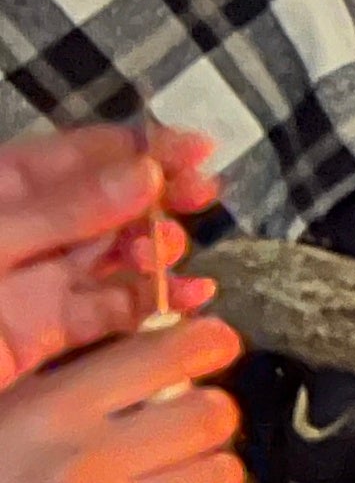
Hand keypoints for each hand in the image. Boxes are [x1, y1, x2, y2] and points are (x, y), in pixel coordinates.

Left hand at [0, 128, 217, 388]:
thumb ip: (63, 211)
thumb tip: (145, 174)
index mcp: (0, 190)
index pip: (82, 155)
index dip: (143, 148)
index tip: (198, 151)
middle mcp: (22, 229)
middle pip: (107, 200)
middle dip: (160, 196)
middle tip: (205, 197)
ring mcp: (33, 283)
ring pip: (113, 256)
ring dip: (156, 250)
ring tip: (175, 254)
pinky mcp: (41, 334)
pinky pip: (108, 312)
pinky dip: (152, 304)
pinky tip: (186, 300)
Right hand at [0, 316, 244, 482]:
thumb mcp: (1, 414)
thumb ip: (61, 383)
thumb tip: (139, 346)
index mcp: (53, 412)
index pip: (168, 354)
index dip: (207, 343)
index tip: (216, 345)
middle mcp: (88, 463)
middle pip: (211, 416)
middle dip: (211, 414)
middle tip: (193, 422)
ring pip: (216, 478)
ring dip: (203, 474)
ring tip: (172, 479)